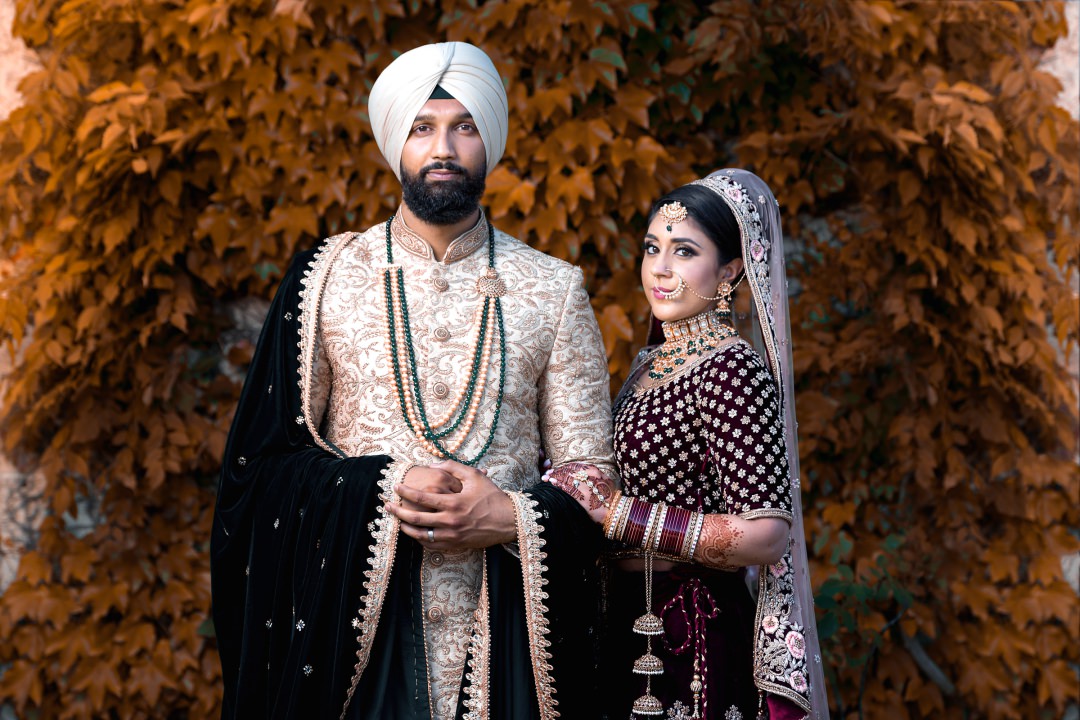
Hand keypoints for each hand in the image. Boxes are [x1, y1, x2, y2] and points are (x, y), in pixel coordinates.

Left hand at [384, 460, 516, 550]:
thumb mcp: (474, 476)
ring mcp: (452, 535)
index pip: (422, 498)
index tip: (395, 487)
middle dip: (398, 512)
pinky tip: (415, 533)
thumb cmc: (492, 496)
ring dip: (406, 528)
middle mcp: (450, 521)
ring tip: (398, 521)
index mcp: (453, 503)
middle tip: (387, 506)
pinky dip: (420, 540)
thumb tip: (432, 465)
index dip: (405, 492)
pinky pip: (432, 545)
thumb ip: (452, 467)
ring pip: (421, 535)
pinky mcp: (456, 545)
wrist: (508, 520)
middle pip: (416, 519)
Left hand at [544, 462, 612, 523]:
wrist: (616, 510)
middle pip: (568, 470)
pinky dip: (558, 484)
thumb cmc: (610, 497)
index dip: (563, 468)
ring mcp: (585, 483)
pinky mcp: (581, 493)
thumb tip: (583, 476)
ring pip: (565, 477)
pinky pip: (566, 486)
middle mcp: (588, 474)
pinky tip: (551, 483)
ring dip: (554, 477)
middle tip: (547, 474)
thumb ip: (594, 477)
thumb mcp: (604, 482)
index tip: (556, 470)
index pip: (575, 466)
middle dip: (556, 472)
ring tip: (546, 478)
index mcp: (594, 470)